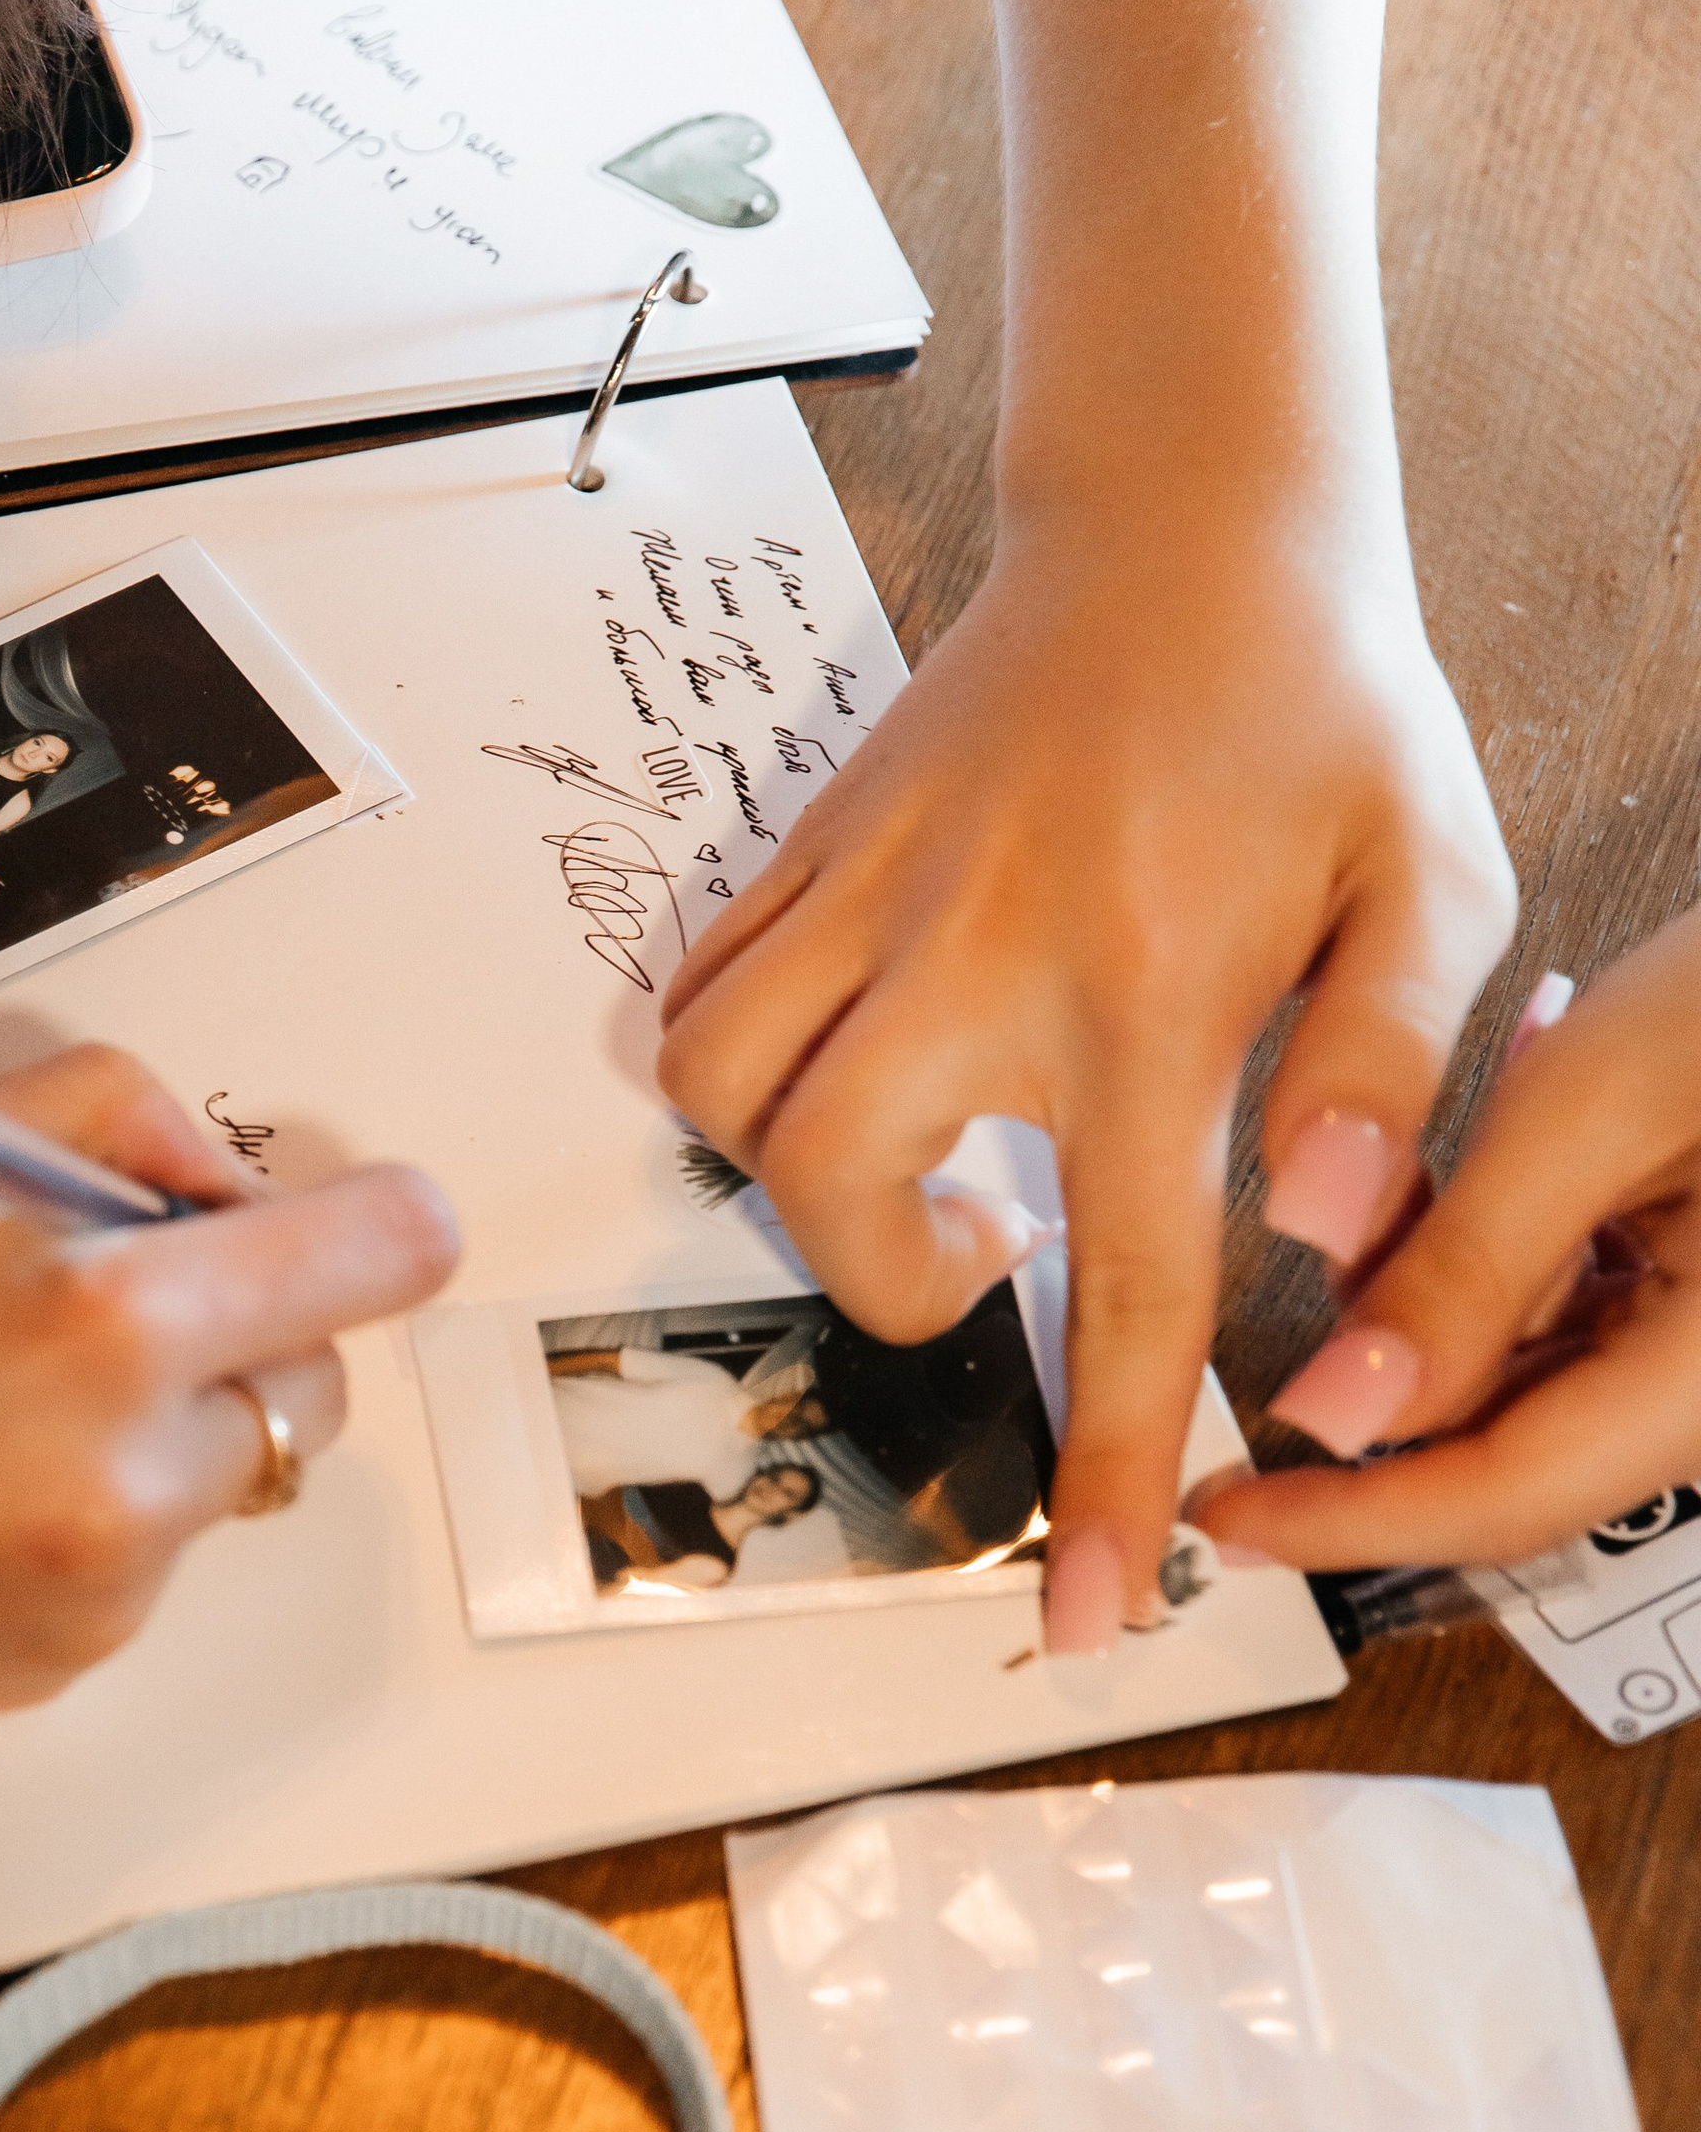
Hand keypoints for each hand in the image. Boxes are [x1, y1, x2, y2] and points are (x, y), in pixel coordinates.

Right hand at [0, 1046, 457, 1725]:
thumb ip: (95, 1127)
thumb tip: (208, 1174)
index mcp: (94, 1325)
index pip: (357, 1266)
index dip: (380, 1226)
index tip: (387, 1220)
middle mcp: (112, 1486)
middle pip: (307, 1398)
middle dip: (244, 1336)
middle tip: (120, 1294)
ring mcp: (75, 1602)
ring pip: (207, 1496)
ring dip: (147, 1438)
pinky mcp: (25, 1676)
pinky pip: (119, 1580)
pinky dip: (75, 1526)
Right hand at [655, 503, 1513, 1645]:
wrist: (1194, 518)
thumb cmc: (1322, 709)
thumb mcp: (1436, 878)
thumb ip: (1399, 1066)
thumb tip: (1319, 1234)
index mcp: (1150, 988)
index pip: (1118, 1286)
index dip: (1098, 1472)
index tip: (1080, 1613)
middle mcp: (978, 947)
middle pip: (830, 1189)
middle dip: (888, 1276)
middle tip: (982, 1238)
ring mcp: (871, 888)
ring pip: (719, 1088)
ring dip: (786, 1166)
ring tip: (898, 1145)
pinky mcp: (809, 840)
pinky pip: (696, 987)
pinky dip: (730, 1058)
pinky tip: (844, 1051)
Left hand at [1192, 916, 1700, 1570]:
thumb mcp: (1596, 1105)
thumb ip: (1463, 1269)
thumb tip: (1338, 1412)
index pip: (1509, 1495)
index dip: (1350, 1520)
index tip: (1231, 1518)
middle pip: (1518, 1463)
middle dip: (1384, 1417)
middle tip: (1260, 1385)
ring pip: (1531, 1400)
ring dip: (1430, 1337)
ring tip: (1387, 1217)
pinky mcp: (1698, 1304)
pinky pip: (1573, 1336)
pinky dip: (1490, 1289)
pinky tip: (1456, 1209)